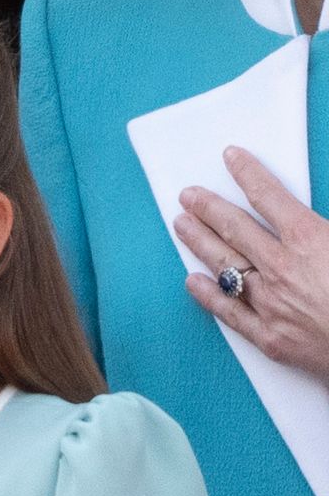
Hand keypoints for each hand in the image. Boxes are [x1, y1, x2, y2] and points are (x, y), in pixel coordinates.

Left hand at [173, 146, 328, 380]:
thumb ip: (328, 224)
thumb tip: (313, 215)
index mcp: (311, 240)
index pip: (270, 197)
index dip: (248, 174)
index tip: (231, 157)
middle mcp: (282, 268)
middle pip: (236, 229)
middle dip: (209, 208)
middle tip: (188, 195)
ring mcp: (271, 304)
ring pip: (225, 265)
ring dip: (200, 242)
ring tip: (180, 224)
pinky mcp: (270, 337)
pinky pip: (230, 312)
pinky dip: (208, 295)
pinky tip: (192, 281)